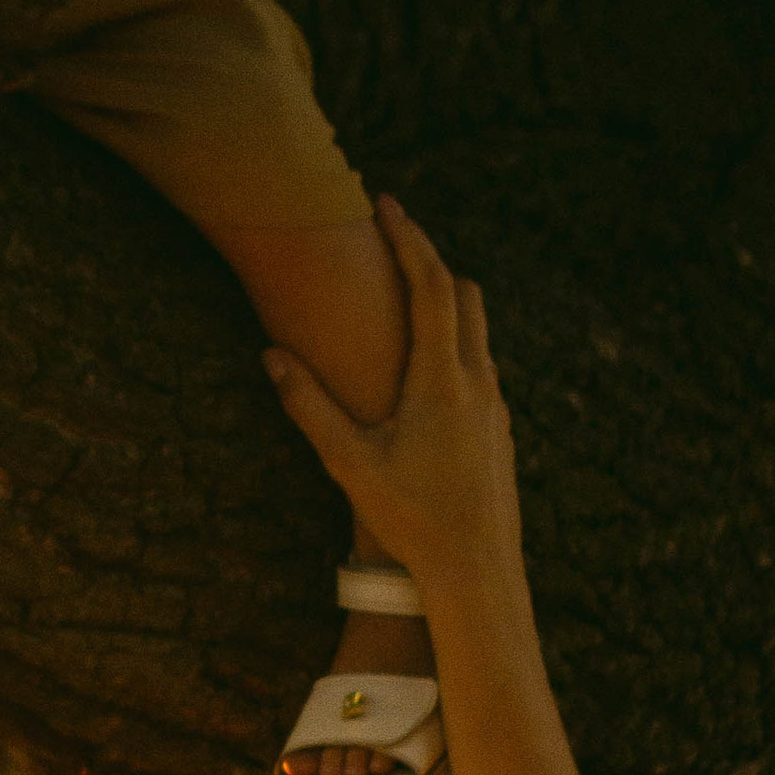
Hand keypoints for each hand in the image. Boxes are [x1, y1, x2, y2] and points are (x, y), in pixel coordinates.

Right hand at [264, 197, 522, 599]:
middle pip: (463, 293)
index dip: (408, 238)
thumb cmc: (411, 520)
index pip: (430, 285)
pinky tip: (427, 361)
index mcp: (444, 379)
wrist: (479, 570)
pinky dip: (455, 339)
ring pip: (477, 328)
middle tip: (394, 238)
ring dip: (445, 299)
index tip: (386, 204)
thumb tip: (272, 356)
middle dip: (428, 258)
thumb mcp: (349, 463)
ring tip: (406, 292)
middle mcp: (479, 381)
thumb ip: (309, 406)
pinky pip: (481, 362)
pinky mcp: (501, 427)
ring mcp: (497, 404)